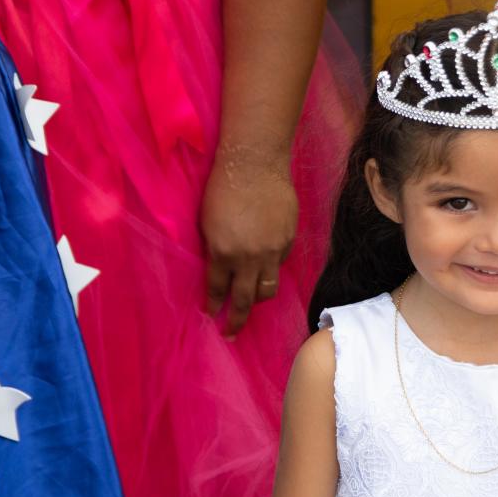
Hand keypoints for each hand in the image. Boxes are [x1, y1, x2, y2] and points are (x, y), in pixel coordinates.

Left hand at [200, 143, 296, 337]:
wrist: (254, 163)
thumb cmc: (223, 187)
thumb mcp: (208, 222)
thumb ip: (217, 249)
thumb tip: (223, 269)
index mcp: (222, 251)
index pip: (217, 289)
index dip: (214, 306)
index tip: (212, 317)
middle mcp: (248, 257)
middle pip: (245, 300)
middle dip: (236, 320)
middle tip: (231, 333)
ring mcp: (272, 250)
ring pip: (268, 288)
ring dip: (258, 298)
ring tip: (252, 300)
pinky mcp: (289, 239)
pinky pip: (280, 263)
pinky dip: (271, 266)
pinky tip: (266, 258)